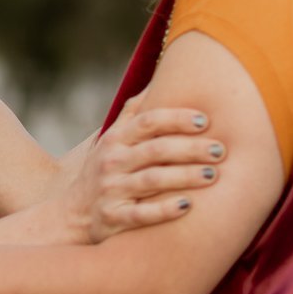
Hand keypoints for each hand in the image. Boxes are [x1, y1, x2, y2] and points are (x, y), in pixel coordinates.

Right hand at [61, 99, 227, 243]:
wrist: (72, 212)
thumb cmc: (106, 169)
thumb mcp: (113, 138)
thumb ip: (135, 111)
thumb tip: (162, 76)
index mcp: (116, 139)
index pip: (148, 122)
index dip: (177, 119)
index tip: (205, 121)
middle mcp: (113, 162)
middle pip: (155, 150)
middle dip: (190, 148)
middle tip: (220, 150)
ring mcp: (111, 190)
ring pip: (152, 181)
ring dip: (184, 176)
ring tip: (212, 175)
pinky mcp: (113, 218)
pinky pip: (141, 214)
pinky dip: (164, 210)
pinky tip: (188, 206)